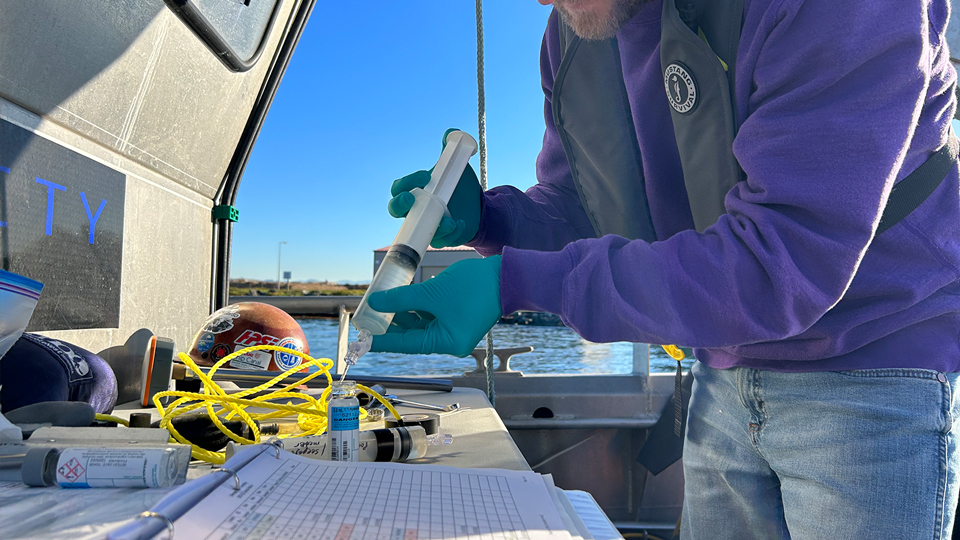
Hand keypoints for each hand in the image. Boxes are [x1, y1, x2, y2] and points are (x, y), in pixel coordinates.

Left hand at [367, 256, 501, 356]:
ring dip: (402, 314)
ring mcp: (454, 328)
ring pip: (420, 324)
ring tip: (382, 304)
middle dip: (391, 325)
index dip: (383, 339)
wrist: (507, 275)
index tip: (363, 338)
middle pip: (412, 336)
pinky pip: (430, 315)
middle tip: (369, 316)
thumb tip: (376, 303)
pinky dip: (416, 308)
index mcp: (446, 343)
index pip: (406, 344)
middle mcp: (450, 340)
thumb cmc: (475, 288)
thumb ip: (401, 299)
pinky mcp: (456, 315)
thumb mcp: (431, 293)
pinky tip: (401, 298)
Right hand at [387, 129, 481, 247]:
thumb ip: (451, 151)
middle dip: (399, 205)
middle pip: (396, 210)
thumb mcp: (456, 168)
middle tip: (410, 199)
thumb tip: (451, 133)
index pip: (400, 188)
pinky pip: (441, 240)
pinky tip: (459, 224)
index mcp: (415, 191)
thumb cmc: (460, 187)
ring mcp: (427, 224)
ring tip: (448, 220)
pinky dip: (450, 233)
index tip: (424, 176)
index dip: (407, 182)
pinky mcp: (442, 237)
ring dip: (432, 224)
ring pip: (419, 228)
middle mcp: (416, 209)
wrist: (479, 207)